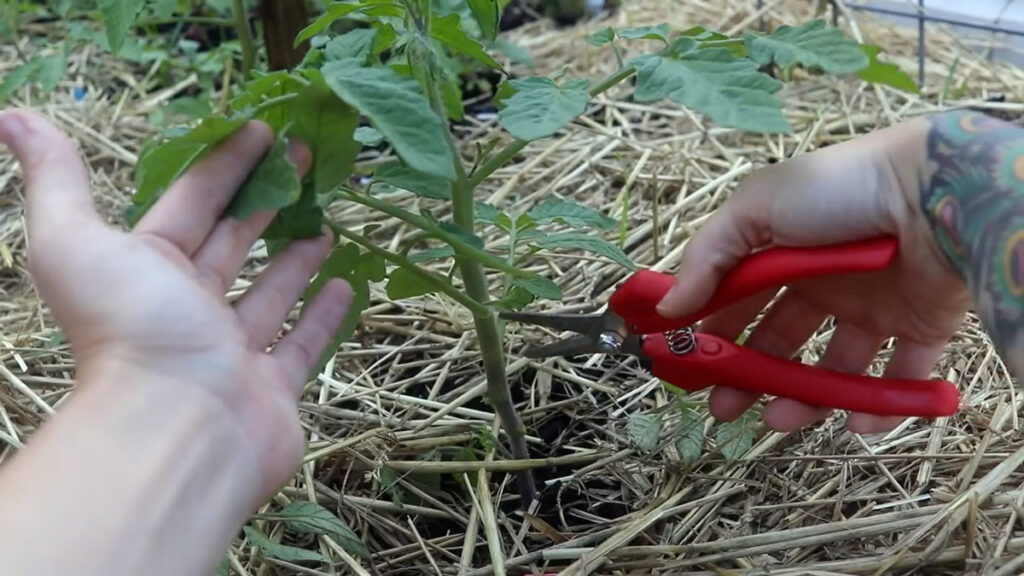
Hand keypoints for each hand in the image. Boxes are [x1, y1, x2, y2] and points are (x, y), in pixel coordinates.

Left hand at [0, 109, 351, 498]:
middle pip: (233, 242)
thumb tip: (12, 116)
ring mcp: (231, 352)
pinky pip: (301, 346)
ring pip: (268, 293)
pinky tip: (345, 285)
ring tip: (324, 222)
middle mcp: (187, 309)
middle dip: (267, 199)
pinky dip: (322, 317)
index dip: (226, 164)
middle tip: (306, 160)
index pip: (193, 202)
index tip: (264, 130)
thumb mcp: (75, 241)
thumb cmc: (131, 330)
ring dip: (294, 257)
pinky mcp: (271, 390)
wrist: (175, 432)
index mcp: (147, 270)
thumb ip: (55, 179)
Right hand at [656, 119, 970, 433]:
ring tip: (780, 419)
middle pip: (782, 339)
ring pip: (834, 366)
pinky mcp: (920, 326)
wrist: (936, 189)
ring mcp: (874, 306)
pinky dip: (880, 406)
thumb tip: (668, 309)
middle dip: (751, 376)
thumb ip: (706, 258)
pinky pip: (900, 376)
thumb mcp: (754, 208)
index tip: (689, 365)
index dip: (715, 332)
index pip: (742, 300)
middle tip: (725, 409)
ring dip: (805, 399)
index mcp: (786, 251)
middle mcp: (828, 282)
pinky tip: (855, 423)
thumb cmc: (839, 189)